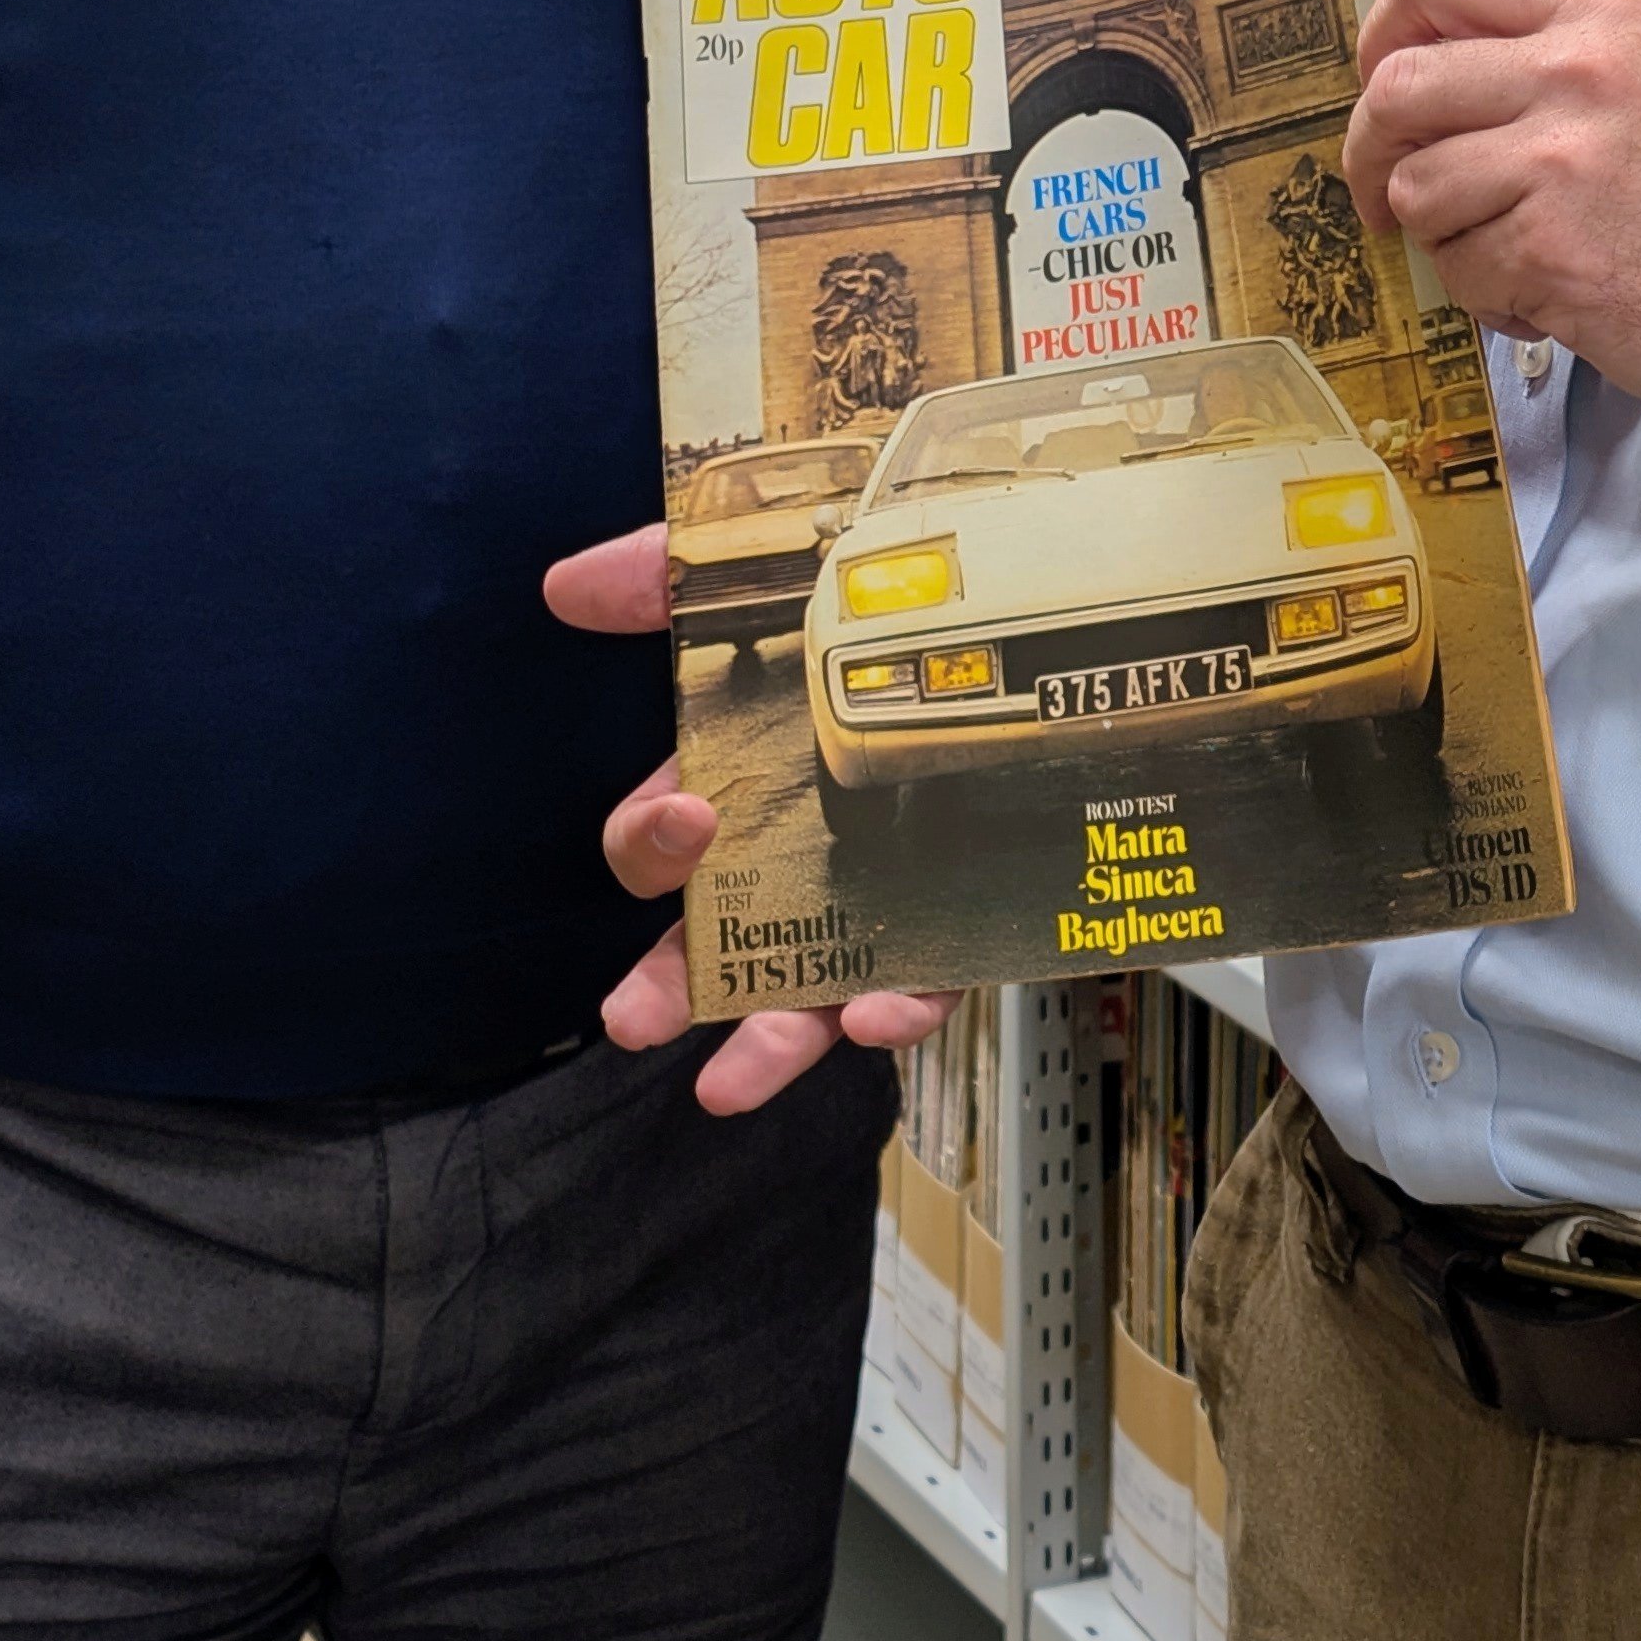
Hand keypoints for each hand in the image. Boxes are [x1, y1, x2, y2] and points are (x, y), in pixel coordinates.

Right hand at [549, 524, 946, 1117]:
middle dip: (669, 981)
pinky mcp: (978, 911)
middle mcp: (813, 838)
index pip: (671, 833)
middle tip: (634, 1017)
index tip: (685, 822)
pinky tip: (878, 1011)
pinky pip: (935, 980)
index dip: (653, 843)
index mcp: (756, 770)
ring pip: (813, 981)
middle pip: (720, 931)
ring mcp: (893, 883)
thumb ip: (677, 572)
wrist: (1075, 586)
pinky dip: (902, 1004)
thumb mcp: (791, 557)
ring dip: (768, 1037)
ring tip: (727, 1083)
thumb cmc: (920, 577)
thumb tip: (566, 586)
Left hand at [1347, 0, 1640, 433]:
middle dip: (1371, 154)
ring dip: (1444, 241)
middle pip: (1399, 87)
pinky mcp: (1552, 252)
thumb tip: (1440, 62)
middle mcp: (1576, 73)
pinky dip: (1490, 301)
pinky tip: (1554, 303)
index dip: (1384, 29)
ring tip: (1512, 259)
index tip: (1383, 82)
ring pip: (1416, 190)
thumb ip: (1563, 49)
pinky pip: (1460, 273)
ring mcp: (1560, 163)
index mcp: (1601, 16)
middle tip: (1387, 197)